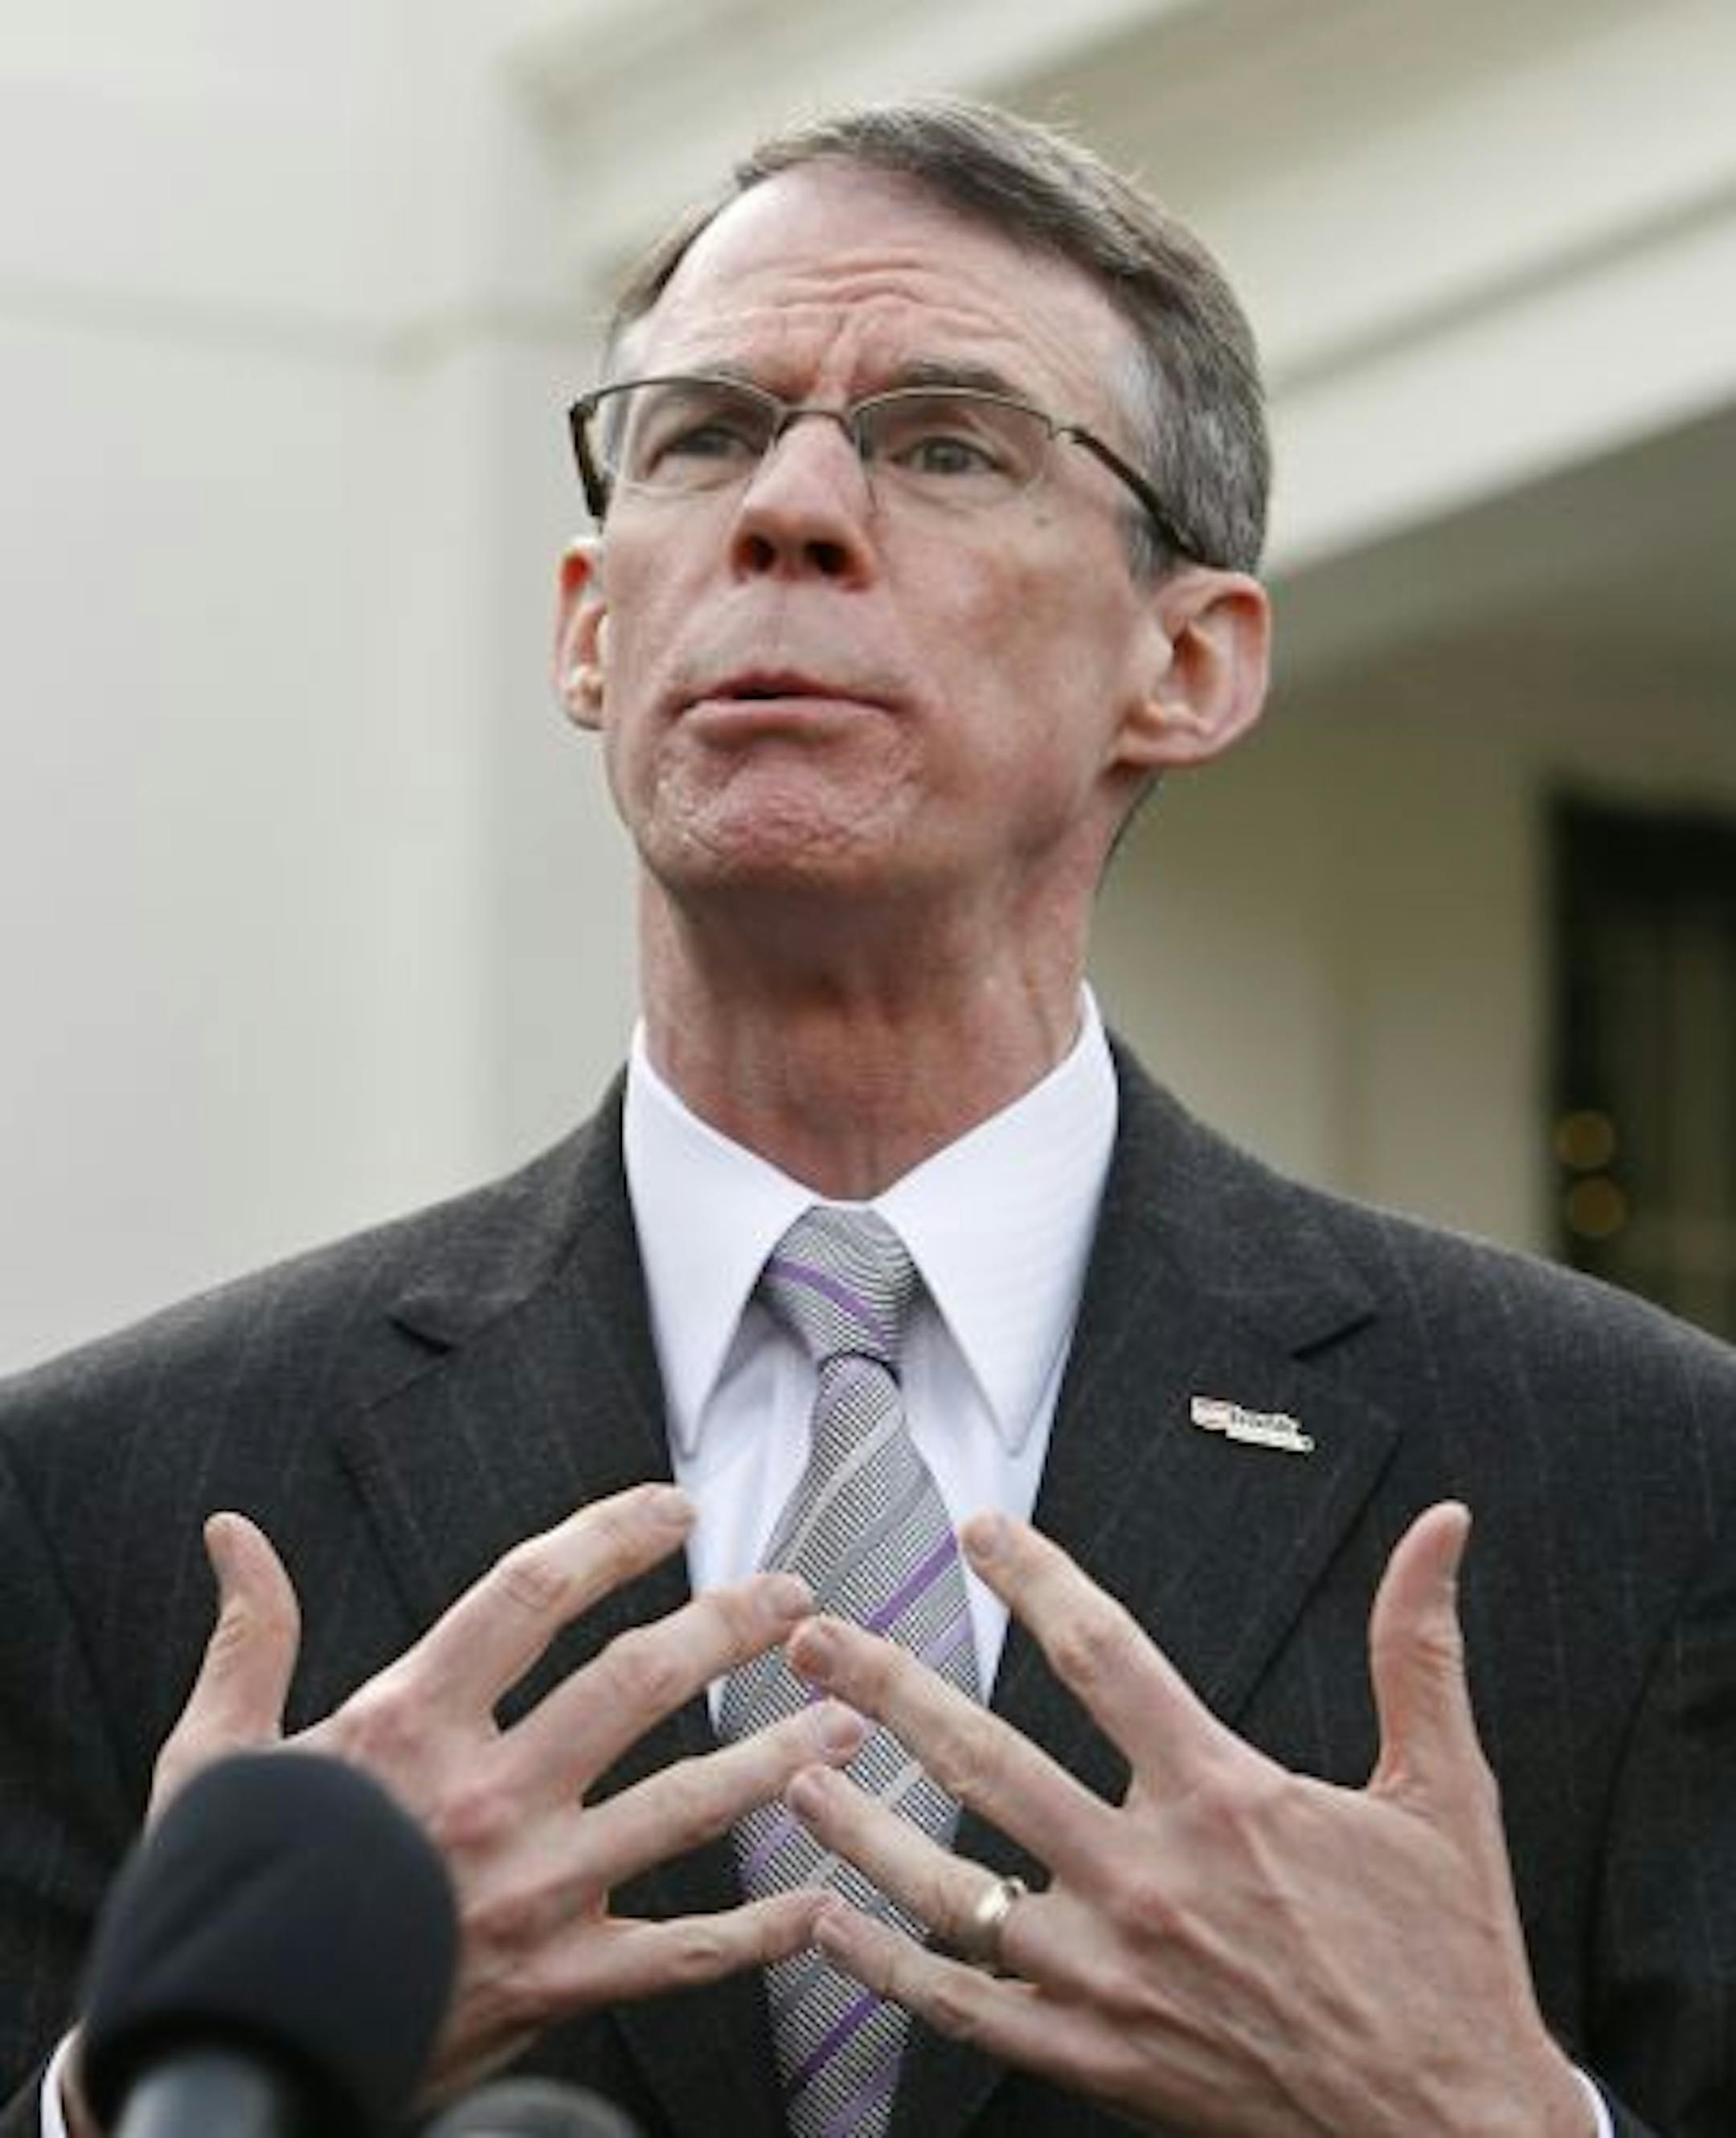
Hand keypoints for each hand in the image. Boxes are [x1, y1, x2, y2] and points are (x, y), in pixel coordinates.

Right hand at [147, 1484, 866, 2100]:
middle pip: (632, 1684)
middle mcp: (483, 1798)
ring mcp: (528, 1894)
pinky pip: (678, 1955)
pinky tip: (822, 1902)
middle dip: (725, 1629)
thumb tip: (231, 1532)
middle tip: (794, 1601)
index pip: (529, 1595)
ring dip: (776, 1759)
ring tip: (847, 1720)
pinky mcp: (553, 1985)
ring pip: (681, 1810)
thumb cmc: (230, 1897)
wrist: (230, 2060)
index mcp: (406, 1725)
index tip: (675, 1505)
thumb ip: (249, 1638)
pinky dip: (758, 1933)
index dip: (610, 1535)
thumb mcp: (216, 1759)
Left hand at [783, 1504, 1588, 2136]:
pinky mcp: (1095, 2061)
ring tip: (789, 1768)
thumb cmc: (1450, 1963)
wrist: (1456, 2136)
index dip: (1035, 1578)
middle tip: (815, 1638)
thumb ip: (1420, 1650)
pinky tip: (826, 1920)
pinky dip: (884, 1966)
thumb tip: (1444, 1529)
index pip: (1104, 1653)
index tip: (980, 1532)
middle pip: (988, 1760)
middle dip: (890, 1688)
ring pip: (949, 1890)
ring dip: (860, 1823)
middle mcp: (1149, 1879)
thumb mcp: (1448, 1790)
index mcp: (1225, 1796)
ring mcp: (1110, 1978)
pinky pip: (962, 2009)